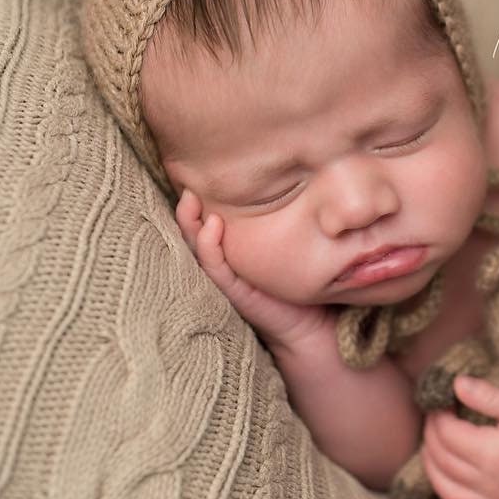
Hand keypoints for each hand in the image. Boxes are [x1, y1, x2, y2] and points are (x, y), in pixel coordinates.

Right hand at [175, 188, 332, 352]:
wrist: (310, 325)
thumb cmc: (303, 280)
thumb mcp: (291, 242)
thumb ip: (284, 217)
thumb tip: (295, 176)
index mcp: (232, 249)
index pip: (208, 219)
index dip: (200, 199)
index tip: (198, 173)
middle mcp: (224, 262)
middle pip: (195, 230)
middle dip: (187, 207)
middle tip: (187, 181)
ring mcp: (225, 278)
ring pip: (198, 247)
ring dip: (190, 223)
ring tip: (190, 198)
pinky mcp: (233, 292)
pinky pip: (215, 267)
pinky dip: (210, 246)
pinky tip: (212, 225)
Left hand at [421, 375, 498, 498]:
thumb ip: (487, 396)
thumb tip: (454, 384)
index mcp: (492, 454)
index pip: (447, 435)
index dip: (437, 416)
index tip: (439, 402)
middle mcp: (491, 485)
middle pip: (444, 462)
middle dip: (431, 438)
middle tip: (433, 420)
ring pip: (451, 495)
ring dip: (433, 474)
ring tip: (430, 452)